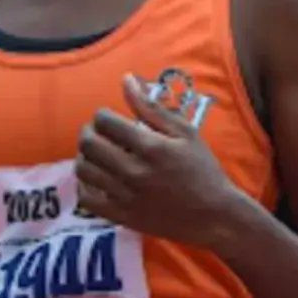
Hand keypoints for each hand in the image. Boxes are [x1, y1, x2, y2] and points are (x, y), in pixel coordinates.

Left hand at [74, 73, 239, 246]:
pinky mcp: (122, 217)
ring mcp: (126, 197)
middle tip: (99, 133)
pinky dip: (85, 185)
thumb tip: (126, 80)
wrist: (213, 215)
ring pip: (84, 170)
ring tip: (98, 154)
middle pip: (89, 144)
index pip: (105, 121)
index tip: (111, 118)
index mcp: (151, 147)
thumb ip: (152, 107)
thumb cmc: (202, 169)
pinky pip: (87, 199)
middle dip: (89, 132)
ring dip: (86, 156)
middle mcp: (134, 172)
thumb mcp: (184, 132)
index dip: (102, 115)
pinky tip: (97, 178)